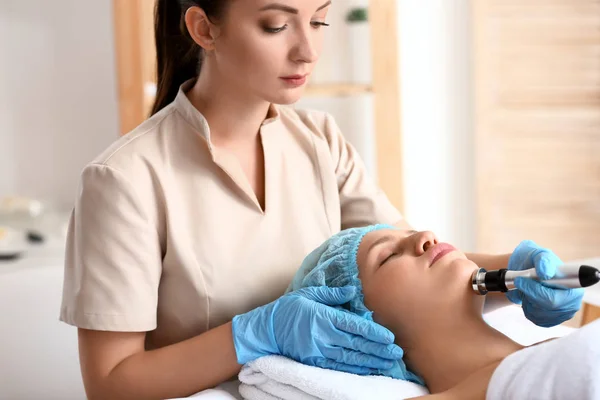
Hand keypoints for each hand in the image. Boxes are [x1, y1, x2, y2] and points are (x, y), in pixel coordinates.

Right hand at [232, 286, 403, 374]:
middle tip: (397, 353)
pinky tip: (367, 370)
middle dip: (378, 349)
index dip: (373, 332)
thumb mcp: (309, 293)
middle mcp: (323, 335)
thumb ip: (332, 294)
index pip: (354, 325)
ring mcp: (318, 350)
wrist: (266, 329)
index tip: (389, 337)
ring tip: (388, 363)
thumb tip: (352, 290)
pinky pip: (338, 367)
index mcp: (324, 316)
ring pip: (350, 357)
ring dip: (371, 361)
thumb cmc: (289, 308)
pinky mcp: (313, 362)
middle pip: (356, 343)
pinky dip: (354, 369)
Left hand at [507, 240, 583, 326]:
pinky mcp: (551, 320)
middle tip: (520, 281)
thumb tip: (546, 273)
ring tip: (529, 287)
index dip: (537, 291)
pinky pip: (534, 317)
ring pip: (537, 313)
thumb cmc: (536, 261)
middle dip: (529, 293)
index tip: (521, 280)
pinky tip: (529, 296)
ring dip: (527, 299)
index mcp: (574, 287)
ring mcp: (562, 314)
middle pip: (547, 307)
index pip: (557, 298)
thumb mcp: (539, 254)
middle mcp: (572, 302)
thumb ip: (543, 261)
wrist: (526, 268)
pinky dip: (526, 306)